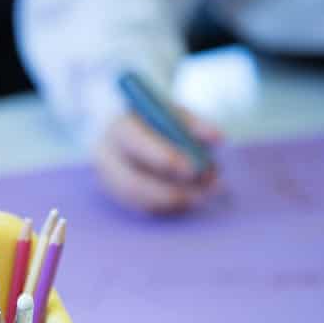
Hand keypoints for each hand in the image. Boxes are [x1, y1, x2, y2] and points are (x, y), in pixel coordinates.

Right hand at [93, 108, 220, 213]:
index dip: (162, 156)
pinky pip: (142, 209)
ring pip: (139, 201)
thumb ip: (194, 125)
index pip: (135, 142)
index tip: (192, 168)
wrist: (129, 129)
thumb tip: (217, 138)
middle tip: (202, 194)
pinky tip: (188, 200)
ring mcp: (108, 180)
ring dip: (172, 203)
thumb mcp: (174, 113)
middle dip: (169, 192)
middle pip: (132, 182)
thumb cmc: (155, 119)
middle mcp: (106, 156)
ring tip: (201, 197)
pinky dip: (168, 207)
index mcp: (118, 126)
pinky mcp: (117, 196)